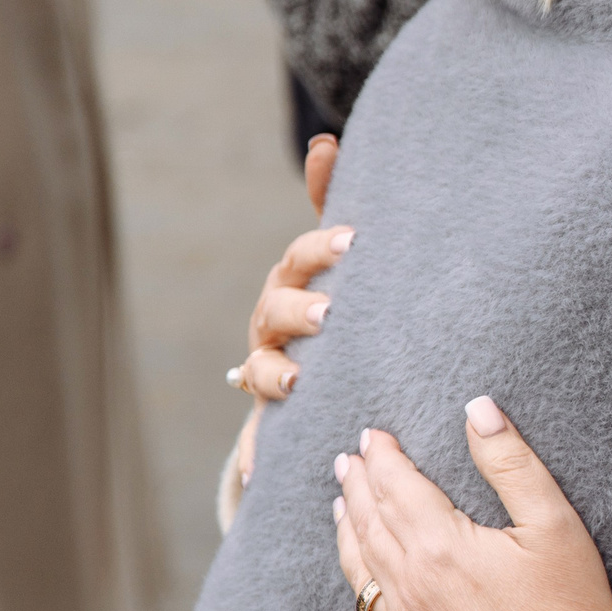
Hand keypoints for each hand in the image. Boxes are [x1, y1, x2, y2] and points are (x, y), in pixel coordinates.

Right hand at [233, 136, 343, 487]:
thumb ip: (333, 204)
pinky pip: (258, 439)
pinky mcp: (269, 418)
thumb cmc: (339, 307)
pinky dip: (256, 454)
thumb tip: (324, 139)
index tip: (355, 240)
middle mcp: (273, 325)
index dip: (322, 247)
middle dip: (297, 309)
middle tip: (329, 313)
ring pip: (259, 368)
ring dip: (274, 373)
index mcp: (295, 283)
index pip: (302, 258)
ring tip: (296, 381)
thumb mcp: (343, 265)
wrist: (317, 375)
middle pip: (276, 309)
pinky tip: (263, 471)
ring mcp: (267, 370)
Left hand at [314, 401, 611, 610]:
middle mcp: (408, 588)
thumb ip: (511, 463)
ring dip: (344, 538)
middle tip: (348, 462)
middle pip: (369, 525)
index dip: (383, 458)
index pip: (396, 487)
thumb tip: (477, 408)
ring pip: (358, 576)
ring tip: (338, 512)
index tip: (373, 436)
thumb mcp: (554, 524)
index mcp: (440, 545)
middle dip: (356, 488)